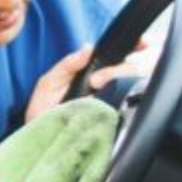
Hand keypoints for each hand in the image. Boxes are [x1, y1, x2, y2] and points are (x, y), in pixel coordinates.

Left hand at [24, 41, 147, 122]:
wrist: (39, 137)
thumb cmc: (43, 110)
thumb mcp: (50, 81)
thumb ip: (68, 64)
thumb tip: (88, 48)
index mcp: (91, 73)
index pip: (117, 58)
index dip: (133, 47)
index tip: (141, 44)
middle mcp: (104, 87)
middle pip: (128, 70)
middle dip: (115, 70)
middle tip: (95, 81)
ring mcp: (110, 102)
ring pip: (131, 85)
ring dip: (117, 80)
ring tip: (95, 88)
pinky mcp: (112, 118)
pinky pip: (127, 106)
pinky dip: (125, 99)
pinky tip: (109, 101)